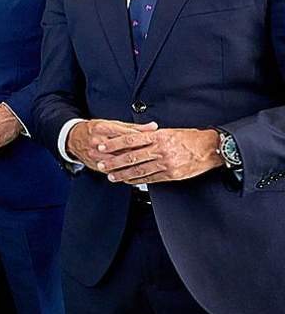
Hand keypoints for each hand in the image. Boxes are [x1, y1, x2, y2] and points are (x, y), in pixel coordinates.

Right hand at [65, 119, 156, 170]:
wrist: (73, 139)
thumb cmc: (93, 129)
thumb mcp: (111, 123)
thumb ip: (133, 127)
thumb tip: (152, 127)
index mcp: (102, 128)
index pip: (126, 134)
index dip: (142, 138)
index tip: (155, 141)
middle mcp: (97, 142)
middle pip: (123, 149)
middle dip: (140, 152)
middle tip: (155, 155)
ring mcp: (95, 155)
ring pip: (118, 162)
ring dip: (133, 165)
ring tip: (147, 165)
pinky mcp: (95, 164)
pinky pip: (112, 170)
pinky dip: (124, 172)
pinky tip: (134, 174)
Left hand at [96, 127, 221, 184]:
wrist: (212, 149)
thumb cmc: (190, 138)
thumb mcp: (169, 131)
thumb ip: (151, 135)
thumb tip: (133, 137)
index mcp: (158, 136)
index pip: (130, 139)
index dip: (114, 144)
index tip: (102, 147)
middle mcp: (161, 150)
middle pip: (131, 157)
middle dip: (114, 162)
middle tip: (101, 164)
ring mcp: (166, 164)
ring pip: (139, 170)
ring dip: (123, 174)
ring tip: (112, 176)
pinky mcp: (171, 175)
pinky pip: (150, 179)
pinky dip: (137, 180)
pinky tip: (129, 181)